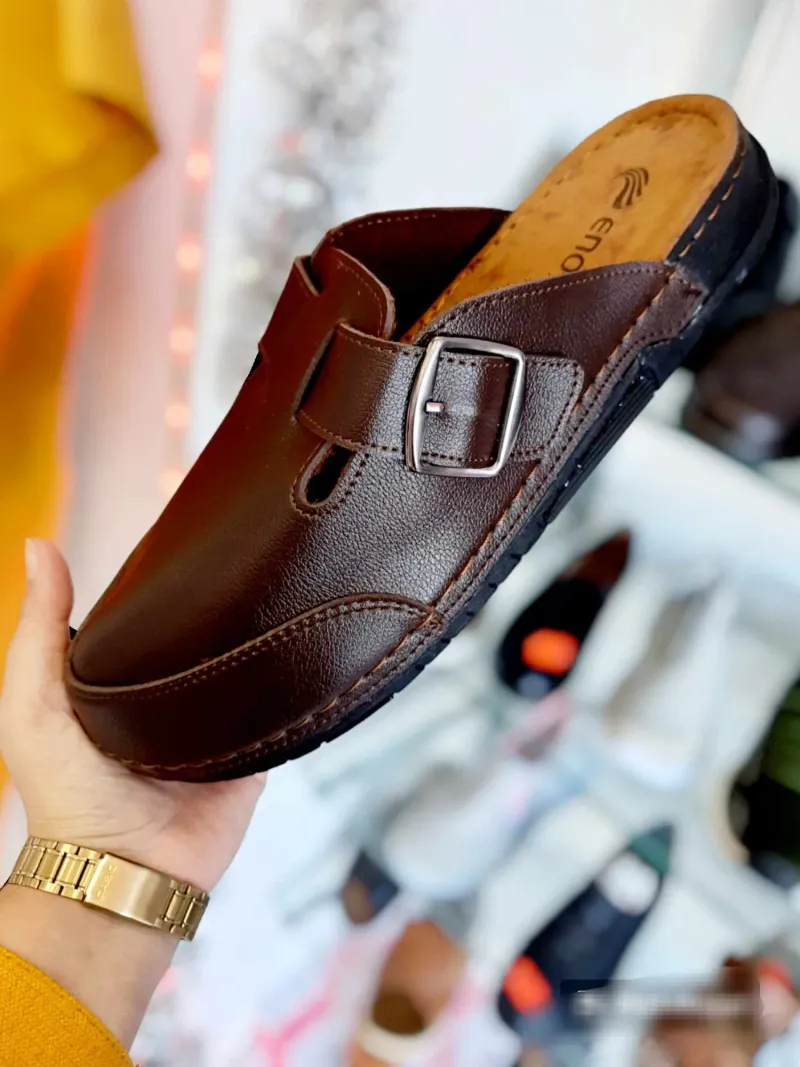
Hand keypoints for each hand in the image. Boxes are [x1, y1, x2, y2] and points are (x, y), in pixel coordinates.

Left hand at [0, 539, 266, 1049]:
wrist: (124, 871)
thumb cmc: (66, 793)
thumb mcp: (33, 702)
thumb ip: (37, 629)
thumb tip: (39, 543)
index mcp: (124, 677)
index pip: (153, 616)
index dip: (168, 580)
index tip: (189, 534)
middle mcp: (174, 695)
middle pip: (206, 637)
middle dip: (223, 605)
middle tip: (248, 556)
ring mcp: (217, 723)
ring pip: (248, 667)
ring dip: (261, 641)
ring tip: (282, 591)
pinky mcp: (253, 750)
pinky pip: (279, 710)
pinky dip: (290, 685)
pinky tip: (304, 644)